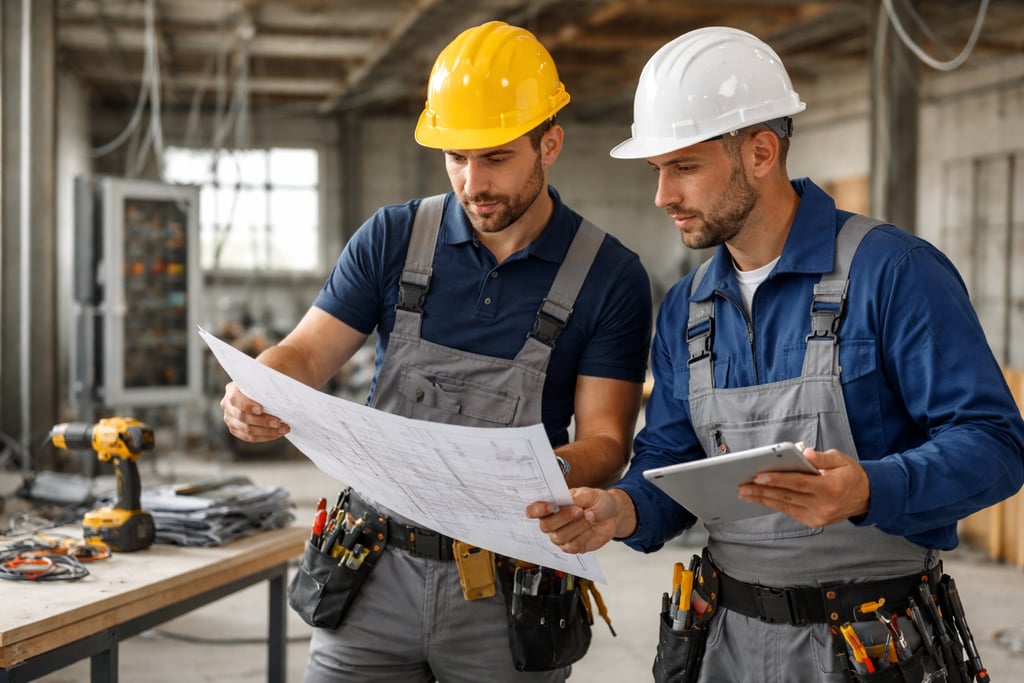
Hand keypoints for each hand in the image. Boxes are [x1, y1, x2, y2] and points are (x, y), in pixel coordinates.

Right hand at [220, 381, 289, 441]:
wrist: (263, 388)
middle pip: (242, 417)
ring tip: (284, 429)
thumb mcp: (267, 378)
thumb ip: (269, 382)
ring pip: (247, 430)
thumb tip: (281, 391)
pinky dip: (265, 436)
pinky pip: (249, 438)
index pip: (236, 399)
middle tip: (280, 422)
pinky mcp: (236, 429)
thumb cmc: (266, 381)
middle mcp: (227, 405)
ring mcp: (230, 419)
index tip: (261, 409)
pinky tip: (277, 434)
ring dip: (267, 431)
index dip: (247, 405)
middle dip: (263, 421)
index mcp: (232, 390)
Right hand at [526, 487, 635, 553]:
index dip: (536, 510)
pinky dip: (585, 536)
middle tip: (580, 510)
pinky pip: (573, 546)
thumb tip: (566, 500)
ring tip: (591, 517)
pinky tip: (591, 529)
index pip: (533, 511)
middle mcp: (552, 523)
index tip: (550, 506)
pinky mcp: (572, 547)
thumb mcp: (589, 494)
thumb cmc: (597, 502)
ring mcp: (561, 536)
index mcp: (551, 506)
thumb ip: (576, 497)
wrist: (612, 515)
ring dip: (578, 526)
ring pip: (560, 536)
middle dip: (564, 517)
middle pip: (545, 526)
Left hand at [737, 447, 869, 526]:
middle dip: (762, 490)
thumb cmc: (850, 474)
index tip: (758, 476)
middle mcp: (824, 505)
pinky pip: (790, 512)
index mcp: (830, 487)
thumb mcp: (841, 459)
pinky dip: (774, 504)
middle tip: (742, 486)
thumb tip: (804, 453)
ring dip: (763, 499)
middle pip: (787, 496)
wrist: (866, 497)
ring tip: (745, 493)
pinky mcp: (814, 522)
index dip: (777, 479)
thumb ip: (822, 457)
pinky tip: (761, 498)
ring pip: (785, 506)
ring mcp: (819, 516)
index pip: (798, 483)